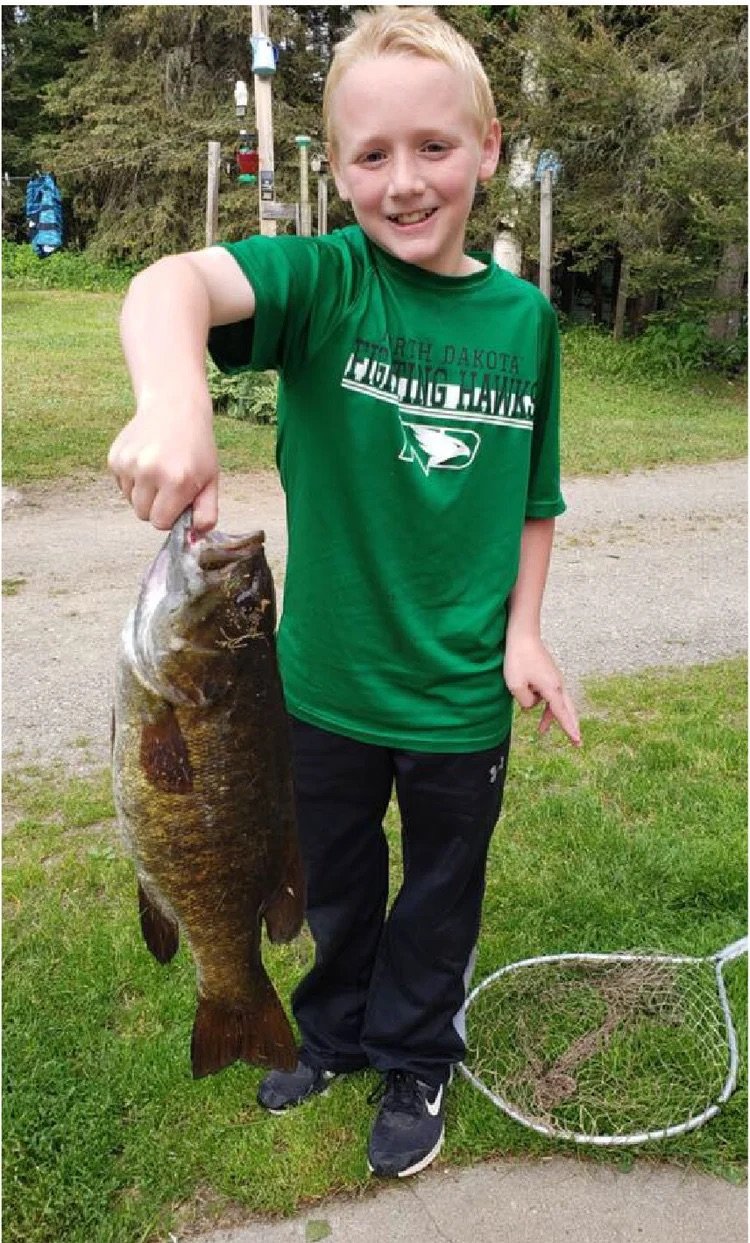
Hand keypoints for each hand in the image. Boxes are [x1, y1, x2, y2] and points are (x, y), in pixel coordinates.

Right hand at [108, 390, 218, 532]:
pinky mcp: (114, 457)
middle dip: (156, 506)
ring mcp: (129, 463)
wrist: (174, 408)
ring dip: (143, 493)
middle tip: (169, 484)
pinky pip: (121, 485)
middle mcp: (149, 471)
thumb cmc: (196, 448)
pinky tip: (145, 461)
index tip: (178, 500)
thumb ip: (206, 513)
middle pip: (143, 514)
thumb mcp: (210, 479)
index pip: (160, 522)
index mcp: (176, 481)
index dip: (170, 515)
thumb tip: (194, 537)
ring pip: (130, 500)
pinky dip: (132, 480)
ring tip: (158, 470)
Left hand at [504, 634, 580, 746]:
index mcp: (552, 689)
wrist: (523, 636)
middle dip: (571, 726)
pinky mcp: (549, 674)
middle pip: (568, 710)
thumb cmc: (518, 659)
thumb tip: (531, 705)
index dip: (569, 729)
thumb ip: (525, 702)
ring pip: (558, 703)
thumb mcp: (516, 686)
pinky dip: (543, 704)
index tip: (577, 741)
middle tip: (577, 743)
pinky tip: (533, 708)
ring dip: (550, 717)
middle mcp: (557, 685)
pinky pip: (550, 695)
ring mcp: (554, 679)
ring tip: (541, 731)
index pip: (562, 714)